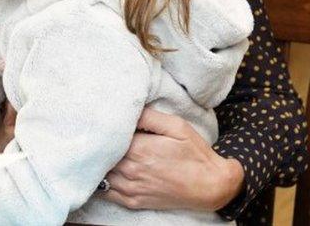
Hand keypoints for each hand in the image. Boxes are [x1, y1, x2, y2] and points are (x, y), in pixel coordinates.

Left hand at [102, 108, 243, 210]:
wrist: (210, 186)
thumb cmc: (195, 154)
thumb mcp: (177, 126)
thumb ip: (149, 116)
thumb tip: (128, 108)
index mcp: (139, 149)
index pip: (108, 136)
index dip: (105, 129)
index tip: (104, 123)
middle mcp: (131, 170)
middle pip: (101, 155)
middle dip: (99, 145)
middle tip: (98, 136)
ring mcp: (131, 188)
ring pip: (101, 174)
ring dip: (98, 164)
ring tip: (100, 153)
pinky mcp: (133, 201)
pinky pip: (106, 193)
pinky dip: (101, 183)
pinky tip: (103, 173)